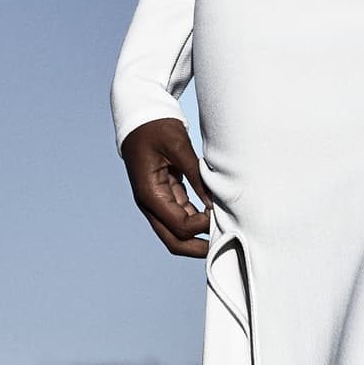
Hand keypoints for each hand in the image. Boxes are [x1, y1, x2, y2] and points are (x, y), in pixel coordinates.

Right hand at [121, 117, 212, 257]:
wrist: (139, 116)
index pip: (178, 226)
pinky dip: (197, 219)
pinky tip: (215, 216)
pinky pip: (181, 215)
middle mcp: (150, 203)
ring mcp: (156, 201)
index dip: (202, 226)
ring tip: (224, 230)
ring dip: (199, 235)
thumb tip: (213, 201)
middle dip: (198, 247)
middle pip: (174, 240)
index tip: (220, 214)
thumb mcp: (177, 145)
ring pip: (177, 231)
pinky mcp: (164, 194)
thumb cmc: (155, 127)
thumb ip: (196, 174)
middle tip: (224, 245)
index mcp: (149, 193)